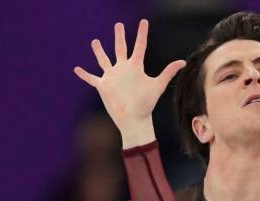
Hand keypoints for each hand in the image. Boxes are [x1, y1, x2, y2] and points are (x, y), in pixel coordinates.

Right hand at [73, 19, 184, 140]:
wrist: (134, 119)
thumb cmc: (146, 104)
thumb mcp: (157, 86)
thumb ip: (168, 72)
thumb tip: (183, 62)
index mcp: (136, 67)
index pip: (139, 46)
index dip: (141, 34)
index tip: (144, 22)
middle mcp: (123, 69)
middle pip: (120, 48)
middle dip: (119, 36)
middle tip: (119, 25)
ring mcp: (112, 77)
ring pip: (104, 60)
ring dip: (99, 52)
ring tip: (95, 42)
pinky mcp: (103, 86)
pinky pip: (91, 78)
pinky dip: (84, 74)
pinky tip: (76, 69)